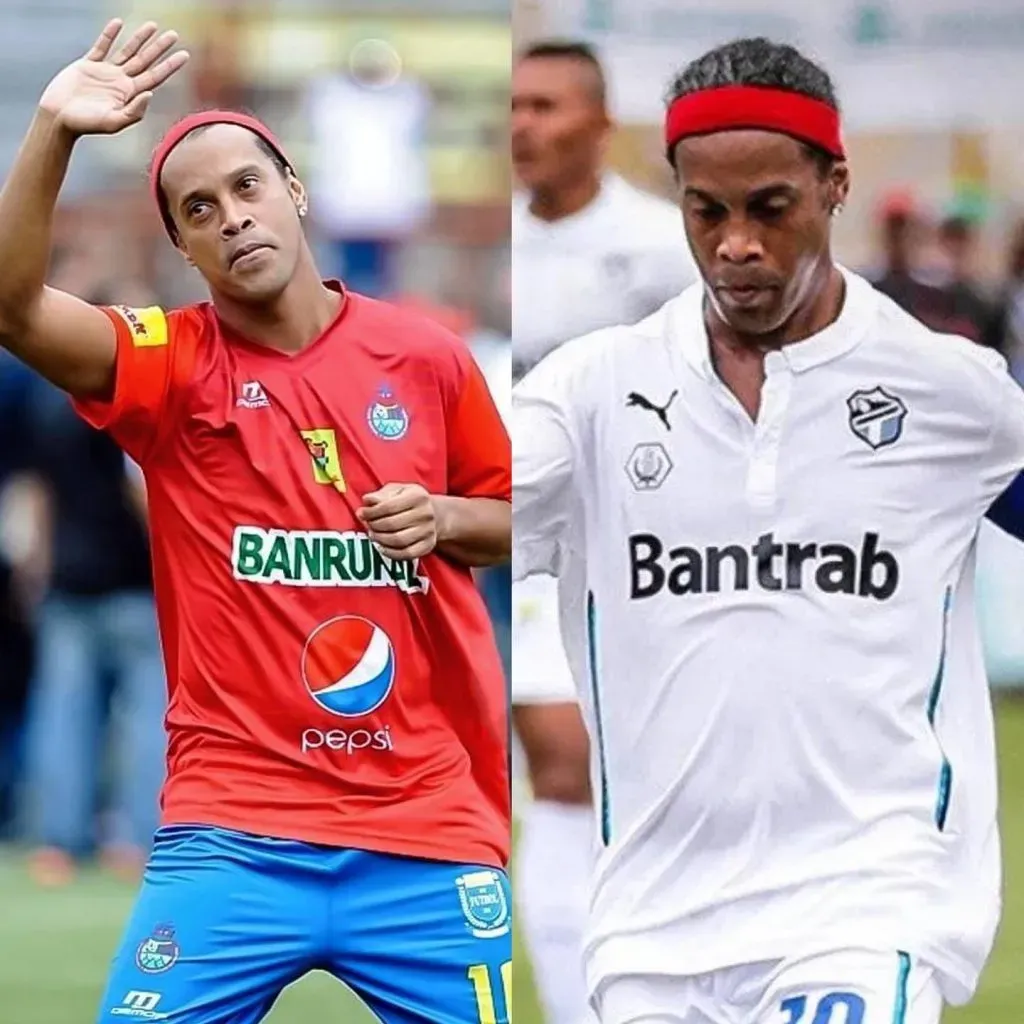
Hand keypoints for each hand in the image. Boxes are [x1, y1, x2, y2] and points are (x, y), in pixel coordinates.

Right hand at [39, 19, 188, 136]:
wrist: (59, 117)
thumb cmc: (86, 125)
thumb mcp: (113, 122)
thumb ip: (134, 112)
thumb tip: (150, 94)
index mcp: (130, 95)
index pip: (155, 77)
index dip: (170, 66)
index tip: (184, 55)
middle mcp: (121, 82)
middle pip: (145, 61)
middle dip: (160, 48)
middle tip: (174, 35)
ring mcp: (105, 72)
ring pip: (127, 51)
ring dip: (140, 38)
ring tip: (153, 25)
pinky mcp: (88, 65)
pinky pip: (102, 46)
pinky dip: (109, 34)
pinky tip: (119, 23)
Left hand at [357, 483, 439, 560]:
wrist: (436, 513)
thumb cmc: (410, 500)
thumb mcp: (398, 490)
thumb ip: (381, 494)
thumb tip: (367, 500)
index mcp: (418, 496)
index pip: (388, 506)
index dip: (371, 512)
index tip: (361, 513)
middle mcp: (426, 514)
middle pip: (392, 524)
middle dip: (374, 526)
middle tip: (367, 525)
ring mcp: (428, 531)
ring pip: (398, 540)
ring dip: (380, 539)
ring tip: (373, 535)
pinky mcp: (428, 546)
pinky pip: (406, 554)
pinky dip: (391, 553)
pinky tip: (381, 547)